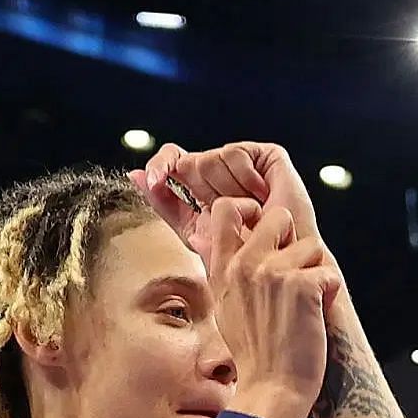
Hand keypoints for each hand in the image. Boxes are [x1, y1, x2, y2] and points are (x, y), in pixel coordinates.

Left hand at [129, 141, 322, 251]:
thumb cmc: (246, 258)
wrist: (283, 264)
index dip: (161, 166)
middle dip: (198, 190)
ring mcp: (243, 165)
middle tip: (221, 212)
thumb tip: (135, 174)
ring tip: (249, 209)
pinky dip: (245, 177)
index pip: (170, 162)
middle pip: (186, 161)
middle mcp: (220, 175)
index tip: (157, 181)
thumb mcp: (195, 232)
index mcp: (201, 191)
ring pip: (208, 158)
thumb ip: (165, 205)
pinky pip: (235, 153)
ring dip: (225, 189)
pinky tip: (261, 194)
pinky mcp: (266, 157)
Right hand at [205, 200, 342, 417]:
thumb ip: (229, 272)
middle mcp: (245, 264)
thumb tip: (226, 241)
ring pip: (312, 245)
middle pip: (279, 215)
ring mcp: (272, 272)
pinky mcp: (301, 286)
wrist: (271, 388)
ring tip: (303, 305)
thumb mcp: (226, 307)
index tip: (267, 232)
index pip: (227, 209)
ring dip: (315, 272)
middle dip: (295, 240)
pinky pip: (329, 273)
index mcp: (223, 269)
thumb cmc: (256, 353)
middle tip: (295, 275)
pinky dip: (330, 293)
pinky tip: (315, 316)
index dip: (252, 210)